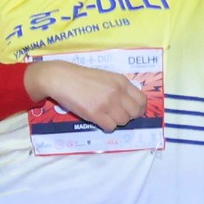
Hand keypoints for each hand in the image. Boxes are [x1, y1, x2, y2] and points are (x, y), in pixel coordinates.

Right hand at [26, 59, 148, 130]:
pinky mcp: (95, 113)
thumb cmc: (81, 77)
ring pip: (123, 121)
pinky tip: (99, 120)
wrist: (61, 78)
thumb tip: (128, 103)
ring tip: (106, 116)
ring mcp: (107, 103)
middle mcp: (117, 92)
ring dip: (116, 121)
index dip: (139, 109)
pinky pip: (110, 127)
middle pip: (135, 113)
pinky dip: (106, 126)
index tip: (132, 112)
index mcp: (121, 81)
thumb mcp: (106, 77)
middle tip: (118, 115)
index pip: (142, 100)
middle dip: (128, 116)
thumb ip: (119, 88)